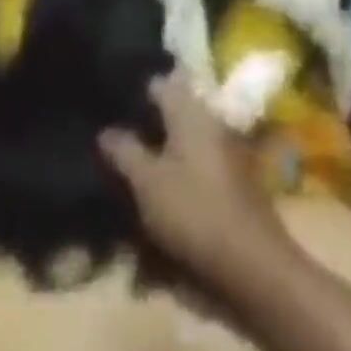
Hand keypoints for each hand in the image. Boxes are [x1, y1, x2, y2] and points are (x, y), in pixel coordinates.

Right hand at [99, 71, 277, 283]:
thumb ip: (125, 151)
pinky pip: (190, 179)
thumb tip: (107, 129)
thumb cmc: (194, 214)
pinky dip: (169, 185)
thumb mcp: (147, 181)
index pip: (162, 84)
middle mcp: (214, 131)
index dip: (134, 89)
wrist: (248, 266)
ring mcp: (225, 162)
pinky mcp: (229, 192)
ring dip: (153, 160)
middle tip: (102, 140)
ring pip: (180, 150)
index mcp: (195, 116)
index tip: (103, 99)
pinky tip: (145, 201)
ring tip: (117, 173)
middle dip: (140, 128)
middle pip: (171, 118)